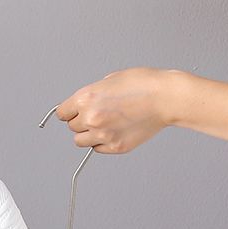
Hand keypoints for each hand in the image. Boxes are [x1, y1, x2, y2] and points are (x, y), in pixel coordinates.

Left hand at [56, 68, 180, 153]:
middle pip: (72, 127)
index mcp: (86, 99)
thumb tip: (83, 104)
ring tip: (104, 124)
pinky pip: (97, 149)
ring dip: (88, 135)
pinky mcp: (114, 146)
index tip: (72, 113)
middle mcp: (90, 118)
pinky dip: (102, 143)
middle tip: (98, 114)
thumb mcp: (111, 79)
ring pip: (80, 141)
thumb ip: (93, 93)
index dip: (69, 111)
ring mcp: (102, 135)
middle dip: (81, 121)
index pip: (62, 113)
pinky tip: (114, 130)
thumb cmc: (144, 84)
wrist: (166, 97)